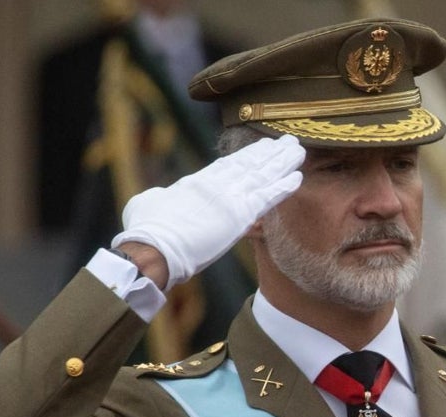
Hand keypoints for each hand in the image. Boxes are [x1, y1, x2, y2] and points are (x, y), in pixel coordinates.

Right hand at [113, 135, 305, 289]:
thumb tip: (160, 197)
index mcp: (197, 182)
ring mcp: (230, 198)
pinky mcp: (241, 214)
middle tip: (288, 141)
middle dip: (270, 153)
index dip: (248, 155)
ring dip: (283, 163)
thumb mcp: (148, 203)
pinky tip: (298, 177)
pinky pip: (268, 198)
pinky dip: (283, 187)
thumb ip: (160, 197)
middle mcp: (217, 185)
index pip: (228, 165)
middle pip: (250, 164)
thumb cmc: (147, 229)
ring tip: (298, 150)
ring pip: (263, 175)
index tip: (262, 147)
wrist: (156, 246)